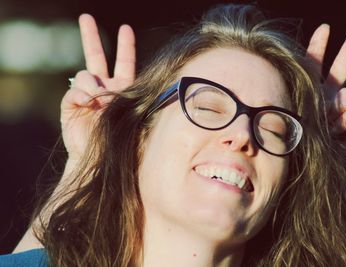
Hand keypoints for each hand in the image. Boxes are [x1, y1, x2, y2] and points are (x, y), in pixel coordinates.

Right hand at [61, 14, 135, 159]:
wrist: (101, 158)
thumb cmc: (122, 140)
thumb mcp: (132, 114)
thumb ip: (124, 96)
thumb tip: (102, 86)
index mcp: (122, 89)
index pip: (124, 63)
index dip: (125, 47)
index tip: (125, 29)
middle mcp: (103, 88)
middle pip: (96, 57)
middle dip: (90, 37)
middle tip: (86, 17)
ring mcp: (86, 95)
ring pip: (85, 73)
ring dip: (92, 84)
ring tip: (97, 99)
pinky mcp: (71, 104)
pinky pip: (75, 91)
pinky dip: (81, 95)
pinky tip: (87, 102)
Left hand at [306, 23, 345, 158]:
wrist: (309, 173)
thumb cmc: (295, 146)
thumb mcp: (298, 120)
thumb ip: (318, 104)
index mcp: (308, 94)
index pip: (313, 67)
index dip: (319, 47)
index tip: (326, 28)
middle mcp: (326, 100)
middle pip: (341, 70)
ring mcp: (342, 113)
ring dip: (337, 107)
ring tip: (327, 123)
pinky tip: (338, 134)